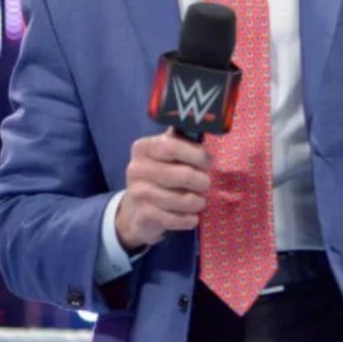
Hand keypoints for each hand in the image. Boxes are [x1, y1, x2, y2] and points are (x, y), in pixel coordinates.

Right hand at [115, 127, 210, 251]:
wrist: (136, 211)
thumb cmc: (159, 175)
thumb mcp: (165, 154)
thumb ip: (180, 140)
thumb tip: (204, 122)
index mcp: (143, 148)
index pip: (172, 146)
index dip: (196, 155)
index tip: (206, 162)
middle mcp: (136, 169)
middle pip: (183, 175)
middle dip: (202, 181)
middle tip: (205, 184)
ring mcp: (138, 193)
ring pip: (184, 200)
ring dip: (198, 202)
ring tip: (198, 200)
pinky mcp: (144, 216)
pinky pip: (179, 219)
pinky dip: (190, 219)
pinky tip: (190, 216)